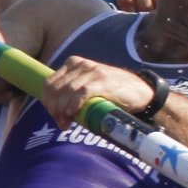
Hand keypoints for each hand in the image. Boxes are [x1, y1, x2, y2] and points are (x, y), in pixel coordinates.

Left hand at [41, 55, 159, 129]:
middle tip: (61, 123)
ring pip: (66, 92)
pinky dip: (74, 104)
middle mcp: (81, 64)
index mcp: (73, 63)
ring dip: (62, 111)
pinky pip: (82, 93)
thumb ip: (72, 91)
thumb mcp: (88, 85)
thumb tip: (54, 109)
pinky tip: (73, 114)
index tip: (54, 117)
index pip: (49, 83)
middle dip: (54, 109)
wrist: (140, 91)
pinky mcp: (103, 80)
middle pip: (55, 89)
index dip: (47, 103)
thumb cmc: (112, 92)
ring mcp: (92, 71)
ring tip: (67, 124)